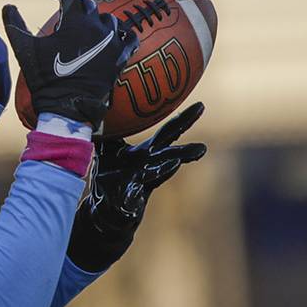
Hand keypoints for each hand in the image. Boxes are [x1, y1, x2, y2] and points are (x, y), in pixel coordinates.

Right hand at [2, 0, 137, 127]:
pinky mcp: (120, 57)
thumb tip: (8, 6)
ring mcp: (111, 41)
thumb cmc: (45, 79)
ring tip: (87, 34)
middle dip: (76, 9)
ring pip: (109, 19)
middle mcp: (95, 25)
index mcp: (73, 20)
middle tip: (66, 23)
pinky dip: (122, 36)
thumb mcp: (24, 50)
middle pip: (88, 4)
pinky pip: (129, 37)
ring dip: (97, 22)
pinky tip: (114, 40)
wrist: (67, 108)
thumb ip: (14, 25)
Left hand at [66, 102, 207, 271]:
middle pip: (170, 156)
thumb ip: (111, 127)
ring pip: (155, 176)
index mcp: (148, 152)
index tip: (202, 106)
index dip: (184, 120)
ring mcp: (140, 184)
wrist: (106, 206)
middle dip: (186, 151)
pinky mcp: (127, 200)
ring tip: (176, 165)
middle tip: (203, 148)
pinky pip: (129, 198)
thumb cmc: (113, 172)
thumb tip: (102, 99)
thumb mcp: (109, 147)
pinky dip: (131, 197)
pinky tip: (132, 197)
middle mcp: (149, 167)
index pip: (168, 133)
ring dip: (164, 170)